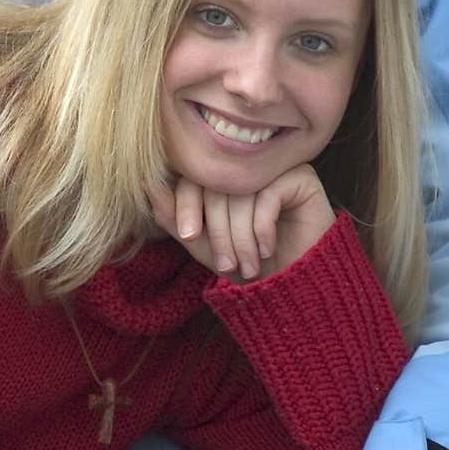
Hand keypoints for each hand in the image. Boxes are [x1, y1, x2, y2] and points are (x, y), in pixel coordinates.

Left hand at [148, 165, 334, 278]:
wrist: (295, 283)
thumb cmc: (247, 263)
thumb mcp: (204, 245)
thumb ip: (174, 218)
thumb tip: (147, 187)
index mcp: (221, 176)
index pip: (193, 175)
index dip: (186, 203)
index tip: (190, 234)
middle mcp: (246, 166)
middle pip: (217, 183)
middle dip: (219, 230)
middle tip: (227, 264)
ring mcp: (274, 168)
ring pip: (242, 192)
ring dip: (242, 237)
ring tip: (248, 265)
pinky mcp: (301, 175)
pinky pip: (270, 193)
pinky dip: (264, 228)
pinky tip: (268, 249)